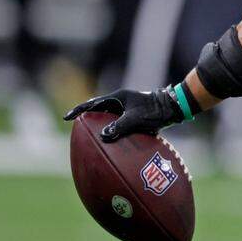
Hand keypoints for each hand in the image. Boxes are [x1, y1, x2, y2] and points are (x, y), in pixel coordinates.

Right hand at [64, 88, 183, 141]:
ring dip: (99, 126)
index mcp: (118, 97)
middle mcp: (121, 102)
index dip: (79, 110)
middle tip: (75, 129)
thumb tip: (104, 135)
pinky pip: (117, 124)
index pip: (93, 104)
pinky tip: (109, 142)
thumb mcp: (137, 118)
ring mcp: (127, 108)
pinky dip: (111, 131)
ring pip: (107, 117)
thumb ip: (121, 126)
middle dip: (87, 118)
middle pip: (98, 110)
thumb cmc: (156, 110)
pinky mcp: (133, 116)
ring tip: (89, 138)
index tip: (67, 118)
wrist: (174, 107)